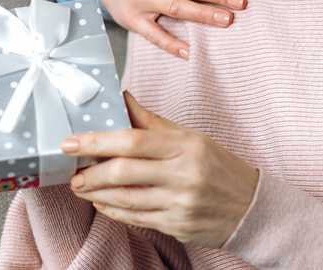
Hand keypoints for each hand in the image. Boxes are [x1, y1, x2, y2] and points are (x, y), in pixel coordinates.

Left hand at [63, 92, 257, 247]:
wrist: (251, 207)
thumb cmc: (217, 166)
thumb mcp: (189, 137)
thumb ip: (151, 121)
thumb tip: (120, 96)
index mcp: (186, 145)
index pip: (133, 139)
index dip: (96, 141)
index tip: (71, 143)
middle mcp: (184, 174)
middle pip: (125, 171)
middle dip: (91, 172)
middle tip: (72, 172)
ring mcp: (181, 203)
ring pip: (127, 199)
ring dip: (97, 193)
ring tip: (80, 187)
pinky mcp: (178, 226)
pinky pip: (137, 218)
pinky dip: (114, 211)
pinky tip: (102, 202)